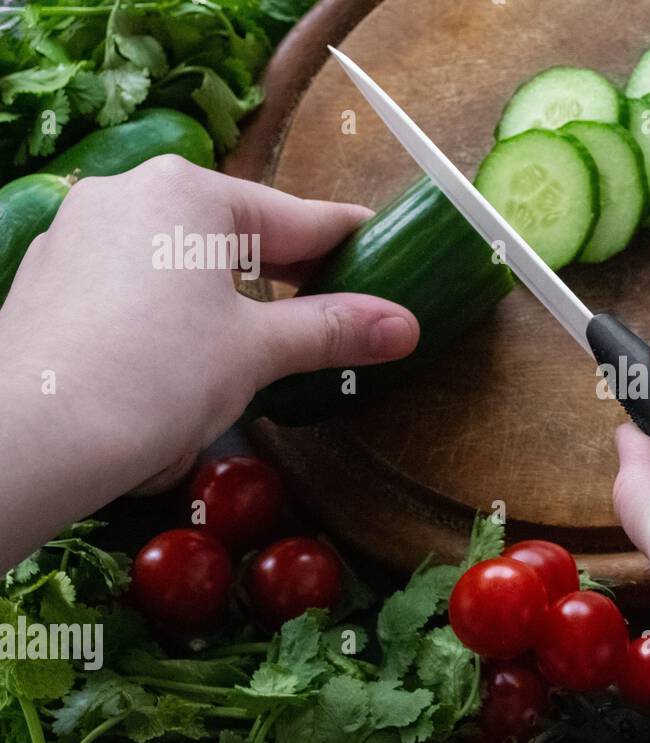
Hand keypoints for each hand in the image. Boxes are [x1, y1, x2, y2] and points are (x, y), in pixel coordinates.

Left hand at [0, 155, 416, 565]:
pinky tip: (167, 380)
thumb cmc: (157, 377)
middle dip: (280, 287)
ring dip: (219, 314)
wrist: (28, 437)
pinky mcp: (48, 281)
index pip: (298, 218)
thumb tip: (407, 324)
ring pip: (180, 270)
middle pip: (235, 240)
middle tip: (328, 323)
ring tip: (238, 373)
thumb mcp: (258, 352)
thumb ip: (333, 330)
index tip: (391, 248)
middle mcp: (129, 194)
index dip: (352, 240)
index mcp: (189, 192)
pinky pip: (132, 295)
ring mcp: (79, 235)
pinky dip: (163, 328)